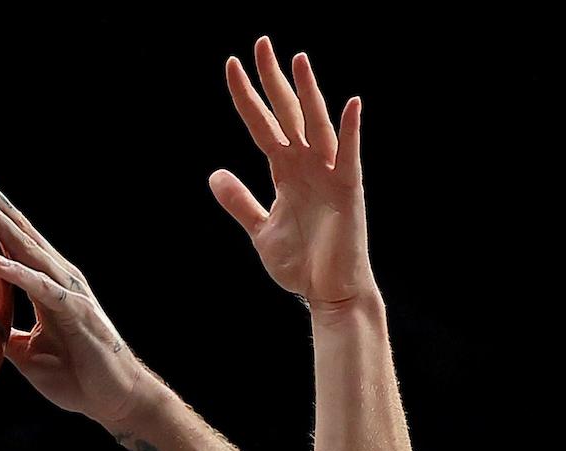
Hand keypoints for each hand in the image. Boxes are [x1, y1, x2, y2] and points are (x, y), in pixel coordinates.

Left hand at [0, 164, 161, 431]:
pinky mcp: (77, 314)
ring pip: (30, 249)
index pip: (13, 239)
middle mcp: (58, 277)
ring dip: (0, 221)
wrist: (115, 400)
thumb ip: (2, 333)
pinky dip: (19, 275)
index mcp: (46, 282)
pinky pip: (43, 290)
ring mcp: (69, 292)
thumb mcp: (26, 353)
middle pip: (20, 230)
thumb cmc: (76, 375)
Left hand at [211, 39, 373, 309]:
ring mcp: (329, 174)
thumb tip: (214, 175)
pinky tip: (351, 104)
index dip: (246, 96)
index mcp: (284, 171)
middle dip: (273, 79)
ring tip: (298, 60)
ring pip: (316, 126)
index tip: (231, 65)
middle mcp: (306, 165)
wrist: (329, 292)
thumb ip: (240, 201)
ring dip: (308, 93)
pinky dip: (350, 130)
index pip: (262, 124)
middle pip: (288, 113)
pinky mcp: (348, 190)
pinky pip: (349, 154)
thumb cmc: (302, 263)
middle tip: (261, 43)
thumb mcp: (260, 229)